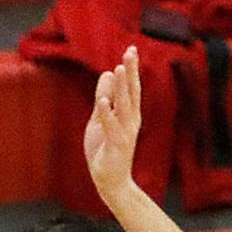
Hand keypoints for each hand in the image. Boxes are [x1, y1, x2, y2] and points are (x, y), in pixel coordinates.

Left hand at [83, 45, 141, 202]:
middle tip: (130, 51)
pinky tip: (102, 101)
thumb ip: (104, 98)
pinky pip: (111, 127)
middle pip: (131, 92)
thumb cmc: (105, 150)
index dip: (131, 69)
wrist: (110, 182)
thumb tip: (108, 73)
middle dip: (131, 72)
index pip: (131, 88)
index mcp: (128, 114)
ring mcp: (125, 133)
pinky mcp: (116, 145)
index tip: (131, 49)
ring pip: (123, 106)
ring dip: (121, 88)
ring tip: (119, 69)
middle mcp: (130, 121)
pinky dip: (106, 113)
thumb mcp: (100, 119)